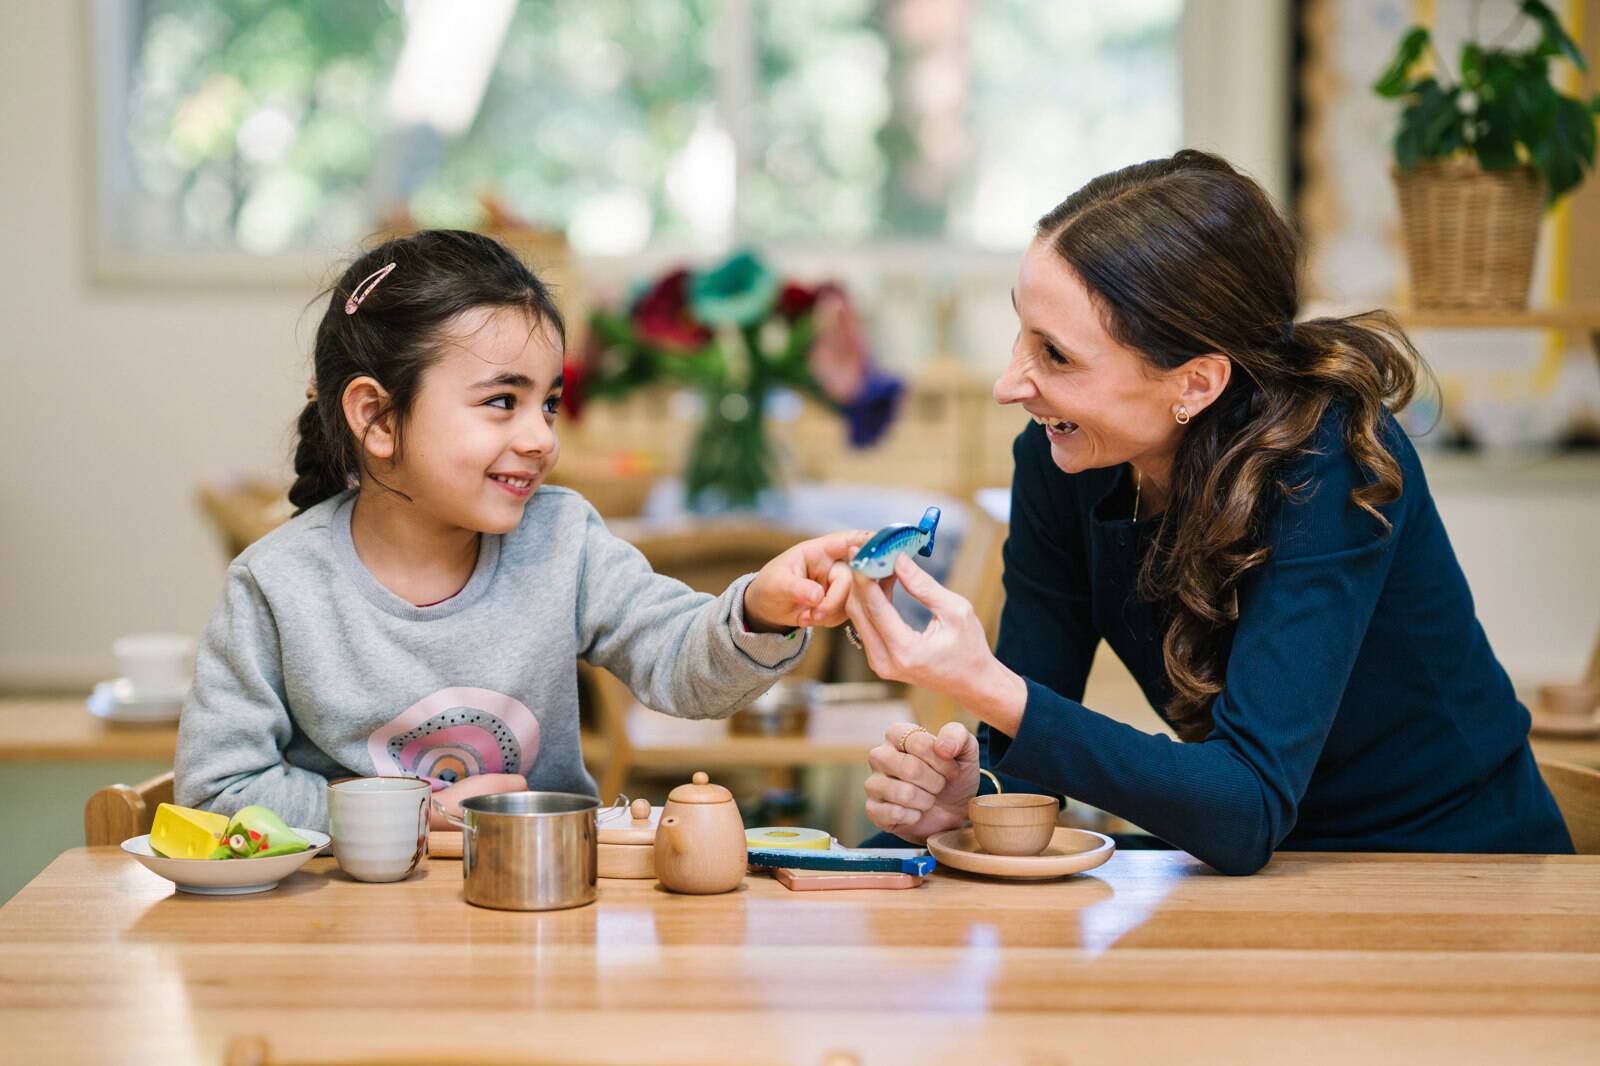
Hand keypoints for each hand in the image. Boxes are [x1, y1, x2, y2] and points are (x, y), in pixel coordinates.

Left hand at [428, 773, 527, 830]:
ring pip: (501, 786)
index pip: (522, 783)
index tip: (520, 809)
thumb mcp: (486, 815)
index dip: (524, 795)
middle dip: (514, 797)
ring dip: (502, 797)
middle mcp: (489, 778)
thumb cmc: (460, 816)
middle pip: (513, 784)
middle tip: (509, 812)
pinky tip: (482, 810)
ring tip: (496, 813)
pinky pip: (489, 788)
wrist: (434, 811)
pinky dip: (490, 796)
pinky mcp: (469, 784)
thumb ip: (505, 808)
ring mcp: (478, 780)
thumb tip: (516, 810)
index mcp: (496, 783)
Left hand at [743, 529, 871, 631]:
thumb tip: (817, 595)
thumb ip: (797, 588)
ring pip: (853, 599)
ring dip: (830, 613)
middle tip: (814, 614)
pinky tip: (810, 618)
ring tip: (807, 616)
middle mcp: (834, 565)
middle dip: (835, 600)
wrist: (766, 608)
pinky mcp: (840, 602)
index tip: (885, 545)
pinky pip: (846, 613)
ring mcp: (838, 585)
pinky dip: (829, 620)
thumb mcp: (777, 584)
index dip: (867, 541)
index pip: (847, 540)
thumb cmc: (769, 586)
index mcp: (819, 551)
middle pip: (854, 579)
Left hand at [844, 554, 1025, 729]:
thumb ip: (923, 585)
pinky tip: (885, 582)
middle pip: (858, 611)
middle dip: (861, 578)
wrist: (973, 683)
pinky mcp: (879, 660)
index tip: (863, 549)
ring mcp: (879, 664)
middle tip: (873, 551)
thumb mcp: (955, 611)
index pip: (874, 606)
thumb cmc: (970, 649)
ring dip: (865, 588)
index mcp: (905, 651)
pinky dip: (871, 601)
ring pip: (858, 617)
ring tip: (882, 564)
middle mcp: (885, 661)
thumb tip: (898, 559)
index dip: (865, 575)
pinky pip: (865, 625)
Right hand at [863, 721, 979, 843]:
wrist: (952, 811)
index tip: (953, 770)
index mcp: (896, 735)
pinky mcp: (873, 809)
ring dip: (926, 801)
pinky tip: (917, 814)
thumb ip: (957, 735)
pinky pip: (893, 814)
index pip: (919, 742)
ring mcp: (873, 783)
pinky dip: (914, 817)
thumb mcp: (965, 751)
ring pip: (903, 793)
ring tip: (928, 799)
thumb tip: (942, 747)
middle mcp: (879, 756)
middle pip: (909, 769)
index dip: (942, 761)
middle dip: (935, 782)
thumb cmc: (953, 776)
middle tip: (939, 786)